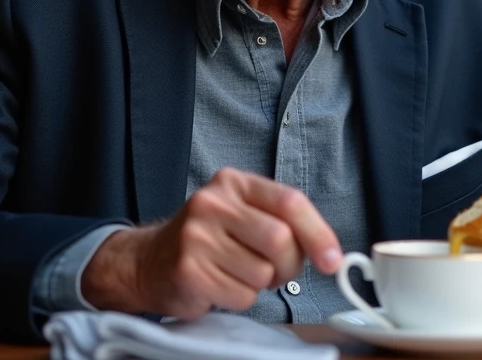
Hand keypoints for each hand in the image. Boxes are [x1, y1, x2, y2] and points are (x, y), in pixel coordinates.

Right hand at [81, 168, 341, 317]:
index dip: (318, 233)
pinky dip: (239, 298)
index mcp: (234, 183)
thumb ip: (283, 222)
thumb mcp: (243, 215)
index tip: (333, 260)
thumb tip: (329, 254)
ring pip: (262, 273)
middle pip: (280, 239)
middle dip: (287, 265)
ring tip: (235, 273)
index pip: (289, 202)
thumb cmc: (209, 241)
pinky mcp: (188, 270)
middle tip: (272, 269)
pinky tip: (219, 284)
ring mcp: (196, 236)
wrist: (148, 261)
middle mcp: (213, 203)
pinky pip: (241, 296)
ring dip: (259, 284)